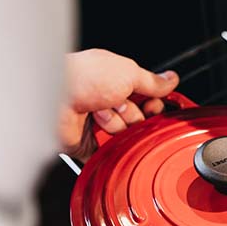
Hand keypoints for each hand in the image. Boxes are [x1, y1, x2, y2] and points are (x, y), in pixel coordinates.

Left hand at [59, 49, 178, 159]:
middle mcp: (108, 103)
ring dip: (116, 125)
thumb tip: (171, 80)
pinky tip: (97, 130)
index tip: (154, 106)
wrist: (55, 97)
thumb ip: (152, 82)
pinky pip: (111, 153)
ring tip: (99, 114)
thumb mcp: (128, 73)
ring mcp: (99, 124)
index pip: (148, 101)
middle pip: (139, 120)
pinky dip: (108, 145)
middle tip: (118, 104)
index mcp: (118, 83)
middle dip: (132, 115)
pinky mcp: (89, 145)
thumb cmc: (85, 77)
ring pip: (126, 136)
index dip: (154, 106)